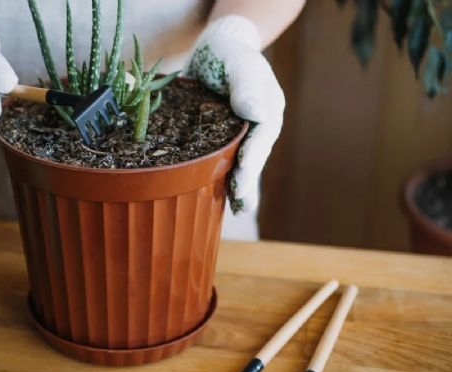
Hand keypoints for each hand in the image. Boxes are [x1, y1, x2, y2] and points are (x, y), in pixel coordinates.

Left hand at [187, 15, 284, 213]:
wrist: (217, 48)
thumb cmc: (228, 51)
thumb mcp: (236, 61)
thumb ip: (245, 83)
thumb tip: (254, 111)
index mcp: (267, 106)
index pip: (261, 136)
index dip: (251, 158)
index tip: (241, 177)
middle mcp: (260, 123)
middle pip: (255, 154)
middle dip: (248, 179)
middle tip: (239, 203)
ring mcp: (244, 131)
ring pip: (244, 160)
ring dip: (241, 184)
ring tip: (238, 209)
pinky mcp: (226, 134)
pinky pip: (229, 157)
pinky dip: (224, 175)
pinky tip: (219, 195)